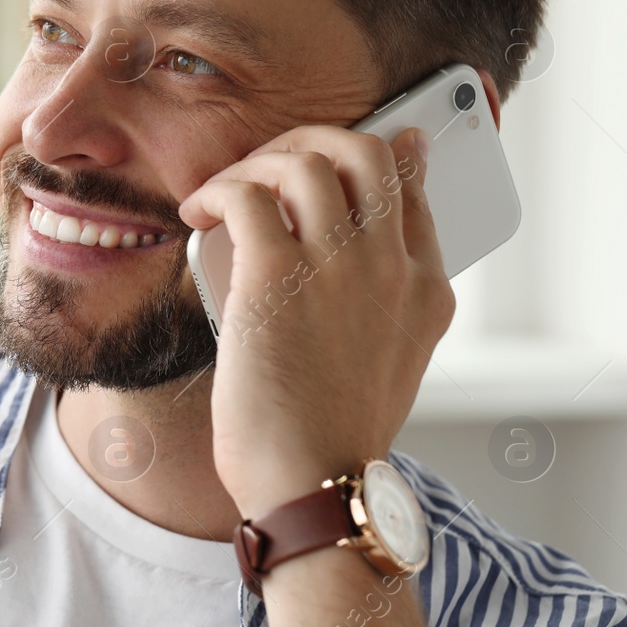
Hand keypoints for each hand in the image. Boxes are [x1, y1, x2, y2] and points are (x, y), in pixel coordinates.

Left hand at [180, 126, 454, 517]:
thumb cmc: (331, 436)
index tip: (339, 153)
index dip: (374, 156)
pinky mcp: (279, 276)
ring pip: (304, 161)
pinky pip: (247, 195)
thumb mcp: (385, 366)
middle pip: (364, 151)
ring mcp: (341, 266)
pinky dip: (217, 192)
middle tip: (267, 165)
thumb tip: (347, 262)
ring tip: (222, 198)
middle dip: (308, 141)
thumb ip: (377, 306)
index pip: (410, 188)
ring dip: (253, 165)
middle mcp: (392, 267)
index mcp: (426, 290)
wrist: (316, 485)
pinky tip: (199, 214)